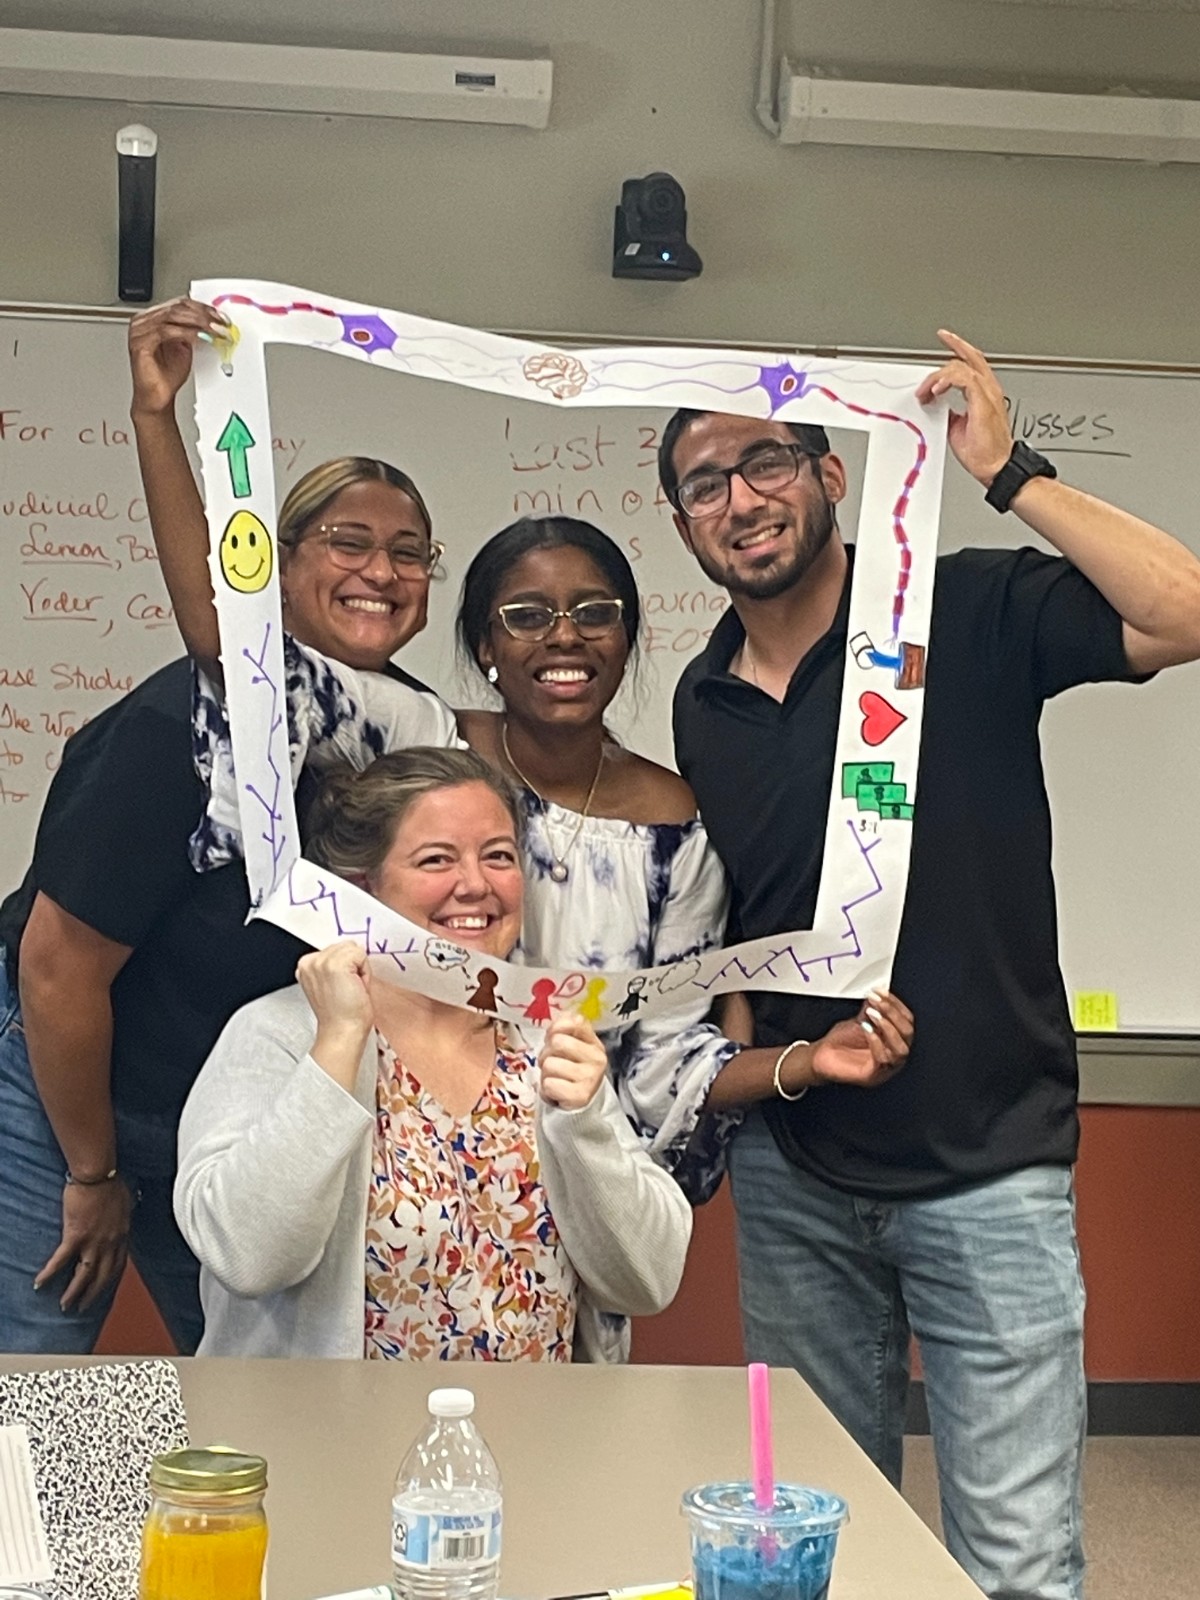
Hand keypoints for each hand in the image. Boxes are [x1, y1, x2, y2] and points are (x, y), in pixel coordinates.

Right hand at [35, 1177, 132, 1311]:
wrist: (99, 1175)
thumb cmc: (112, 1182)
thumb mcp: (126, 1200)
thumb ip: (124, 1211)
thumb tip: (127, 1208)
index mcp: (122, 1234)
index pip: (118, 1264)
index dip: (111, 1280)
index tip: (104, 1290)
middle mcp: (110, 1242)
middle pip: (102, 1276)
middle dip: (93, 1294)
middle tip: (84, 1308)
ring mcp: (93, 1241)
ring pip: (84, 1274)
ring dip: (73, 1292)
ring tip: (65, 1305)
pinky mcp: (75, 1236)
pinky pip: (61, 1260)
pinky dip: (50, 1273)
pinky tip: (40, 1283)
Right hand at [128, 297, 229, 417]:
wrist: (158, 397)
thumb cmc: (168, 375)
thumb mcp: (187, 347)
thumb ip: (195, 331)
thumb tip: (214, 322)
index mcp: (153, 317)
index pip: (179, 303)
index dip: (203, 308)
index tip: (220, 316)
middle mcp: (143, 321)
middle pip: (177, 307)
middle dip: (204, 315)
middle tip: (222, 323)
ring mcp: (139, 331)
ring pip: (173, 316)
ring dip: (199, 322)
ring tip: (216, 331)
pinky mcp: (140, 343)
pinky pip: (166, 331)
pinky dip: (188, 333)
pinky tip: (201, 337)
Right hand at [297, 941, 374, 1044]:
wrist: (342, 1031)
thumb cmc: (341, 1014)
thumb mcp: (329, 984)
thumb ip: (331, 966)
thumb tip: (349, 952)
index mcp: (305, 965)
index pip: (337, 949)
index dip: (346, 967)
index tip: (340, 987)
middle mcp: (309, 962)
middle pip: (345, 946)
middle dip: (353, 966)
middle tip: (348, 989)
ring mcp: (321, 962)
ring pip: (353, 950)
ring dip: (359, 969)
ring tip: (351, 989)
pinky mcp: (335, 965)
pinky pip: (361, 955)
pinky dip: (365, 972)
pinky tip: (356, 988)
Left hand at [538, 1011, 607, 1110]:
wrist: (582, 1103)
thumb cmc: (572, 1071)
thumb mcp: (573, 1047)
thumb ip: (566, 1030)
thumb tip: (558, 1020)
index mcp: (595, 1043)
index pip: (575, 1022)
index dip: (556, 1028)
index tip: (552, 1039)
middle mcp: (597, 1059)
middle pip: (557, 1042)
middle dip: (546, 1054)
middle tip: (550, 1064)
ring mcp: (590, 1078)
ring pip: (549, 1064)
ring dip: (545, 1074)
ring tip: (554, 1079)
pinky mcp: (580, 1096)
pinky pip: (549, 1084)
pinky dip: (546, 1089)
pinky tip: (555, 1091)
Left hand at [810, 989, 913, 1089]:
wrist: (819, 1059)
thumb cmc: (838, 1044)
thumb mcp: (859, 1021)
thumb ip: (871, 1010)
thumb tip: (879, 995)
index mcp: (893, 1041)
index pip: (907, 1021)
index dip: (896, 1004)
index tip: (882, 992)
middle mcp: (893, 1055)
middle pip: (908, 1034)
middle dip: (893, 1014)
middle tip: (877, 1002)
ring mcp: (884, 1068)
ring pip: (901, 1049)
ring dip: (888, 1027)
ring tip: (872, 1015)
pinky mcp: (872, 1076)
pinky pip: (882, 1060)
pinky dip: (876, 1042)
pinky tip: (867, 1029)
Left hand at [915, 330, 1013, 486]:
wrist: (996, 466)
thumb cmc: (983, 452)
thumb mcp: (957, 427)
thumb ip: (949, 411)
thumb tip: (936, 407)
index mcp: (985, 394)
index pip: (973, 364)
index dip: (960, 350)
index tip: (947, 340)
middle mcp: (989, 390)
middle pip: (973, 357)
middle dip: (955, 345)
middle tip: (943, 336)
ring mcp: (988, 395)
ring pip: (964, 367)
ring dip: (940, 375)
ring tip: (927, 389)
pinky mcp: (984, 403)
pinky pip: (965, 379)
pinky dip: (948, 380)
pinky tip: (937, 390)